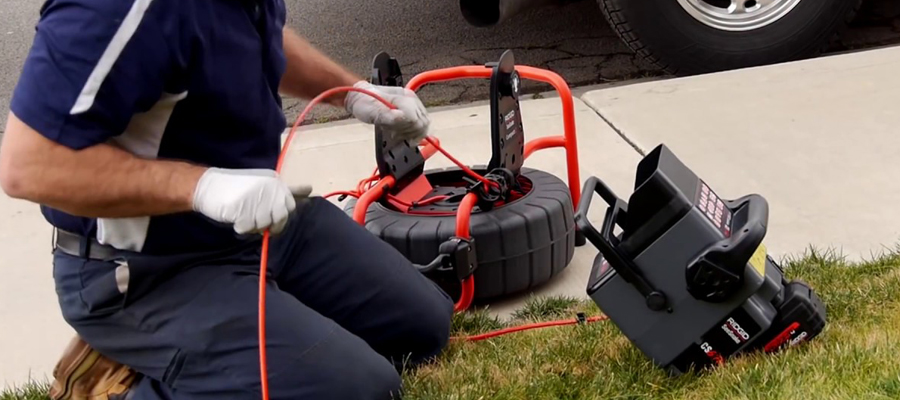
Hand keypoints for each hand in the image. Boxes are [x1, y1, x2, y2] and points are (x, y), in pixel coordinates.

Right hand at [191, 168, 311, 234]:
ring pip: (264, 225)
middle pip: (281, 218)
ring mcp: (257, 199)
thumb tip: (310, 190)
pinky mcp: (245, 209)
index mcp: (274, 183)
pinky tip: (235, 218)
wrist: (208, 186)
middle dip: (272, 225)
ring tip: (242, 215)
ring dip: (254, 226)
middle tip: (257, 221)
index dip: (285, 212)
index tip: (281, 206)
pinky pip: (249, 228)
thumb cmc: (235, 188)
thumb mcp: (262, 185)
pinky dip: (242, 228)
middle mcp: (269, 189)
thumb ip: (283, 192)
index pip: (291, 203)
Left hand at [345, 81, 429, 142]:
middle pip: (423, 123)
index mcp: (404, 97)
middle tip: (394, 134)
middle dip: (409, 133)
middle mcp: (411, 99)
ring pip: (423, 125)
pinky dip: (411, 132)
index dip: (406, 130)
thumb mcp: (372, 111)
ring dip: (409, 133)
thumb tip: (402, 118)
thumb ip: (388, 116)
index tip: (394, 134)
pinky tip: (399, 131)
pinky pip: (420, 124)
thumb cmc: (364, 103)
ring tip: (395, 132)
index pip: (416, 120)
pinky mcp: (412, 109)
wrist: (361, 98)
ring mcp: (413, 104)